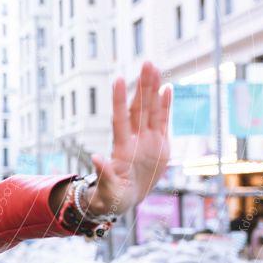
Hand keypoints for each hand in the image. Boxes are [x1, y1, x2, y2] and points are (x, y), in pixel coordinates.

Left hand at [85, 61, 171, 216]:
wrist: (125, 199)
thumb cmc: (112, 196)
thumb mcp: (108, 190)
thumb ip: (104, 174)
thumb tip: (96, 158)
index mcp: (121, 149)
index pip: (120, 119)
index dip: (120, 100)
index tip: (118, 79)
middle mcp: (134, 140)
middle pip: (139, 109)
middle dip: (143, 86)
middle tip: (146, 63)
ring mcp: (148, 140)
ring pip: (151, 110)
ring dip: (153, 89)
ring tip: (155, 68)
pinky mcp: (160, 145)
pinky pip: (163, 121)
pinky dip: (165, 105)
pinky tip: (166, 88)